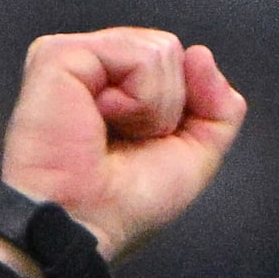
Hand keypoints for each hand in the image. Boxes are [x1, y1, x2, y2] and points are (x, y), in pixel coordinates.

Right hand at [0, 28, 245, 261]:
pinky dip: (138, 98)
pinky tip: (100, 119)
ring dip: (153, 107)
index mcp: (118, 86)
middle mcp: (95, 67)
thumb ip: (219, 108)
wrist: (83, 226)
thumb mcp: (195, 156)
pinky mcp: (59, 54)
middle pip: (170, 51)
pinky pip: (139, 55)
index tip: (150, 143)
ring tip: (111, 133)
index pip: (177, 63)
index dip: (184, 104)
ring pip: (160, 51)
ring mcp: (76, 56)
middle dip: (168, 106)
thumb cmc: (121, 205)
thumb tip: (201, 55)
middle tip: (126, 141)